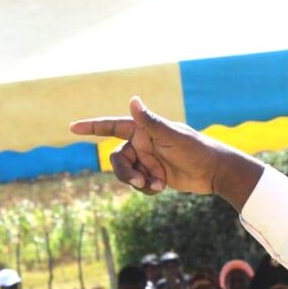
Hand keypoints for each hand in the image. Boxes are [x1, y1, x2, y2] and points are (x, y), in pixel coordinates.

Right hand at [69, 97, 263, 209]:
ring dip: (138, 181)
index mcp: (144, 129)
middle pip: (117, 159)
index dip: (92, 127)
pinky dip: (147, 188)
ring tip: (156, 185)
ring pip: (127, 174)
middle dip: (125, 172)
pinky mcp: (155, 175)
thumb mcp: (172, 135)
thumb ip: (150, 122)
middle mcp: (143, 143)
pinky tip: (162, 187)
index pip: (112, 126)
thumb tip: (133, 101)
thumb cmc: (196, 149)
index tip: (72, 128)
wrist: (215, 171)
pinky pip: (140, 184)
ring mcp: (148, 160)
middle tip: (139, 181)